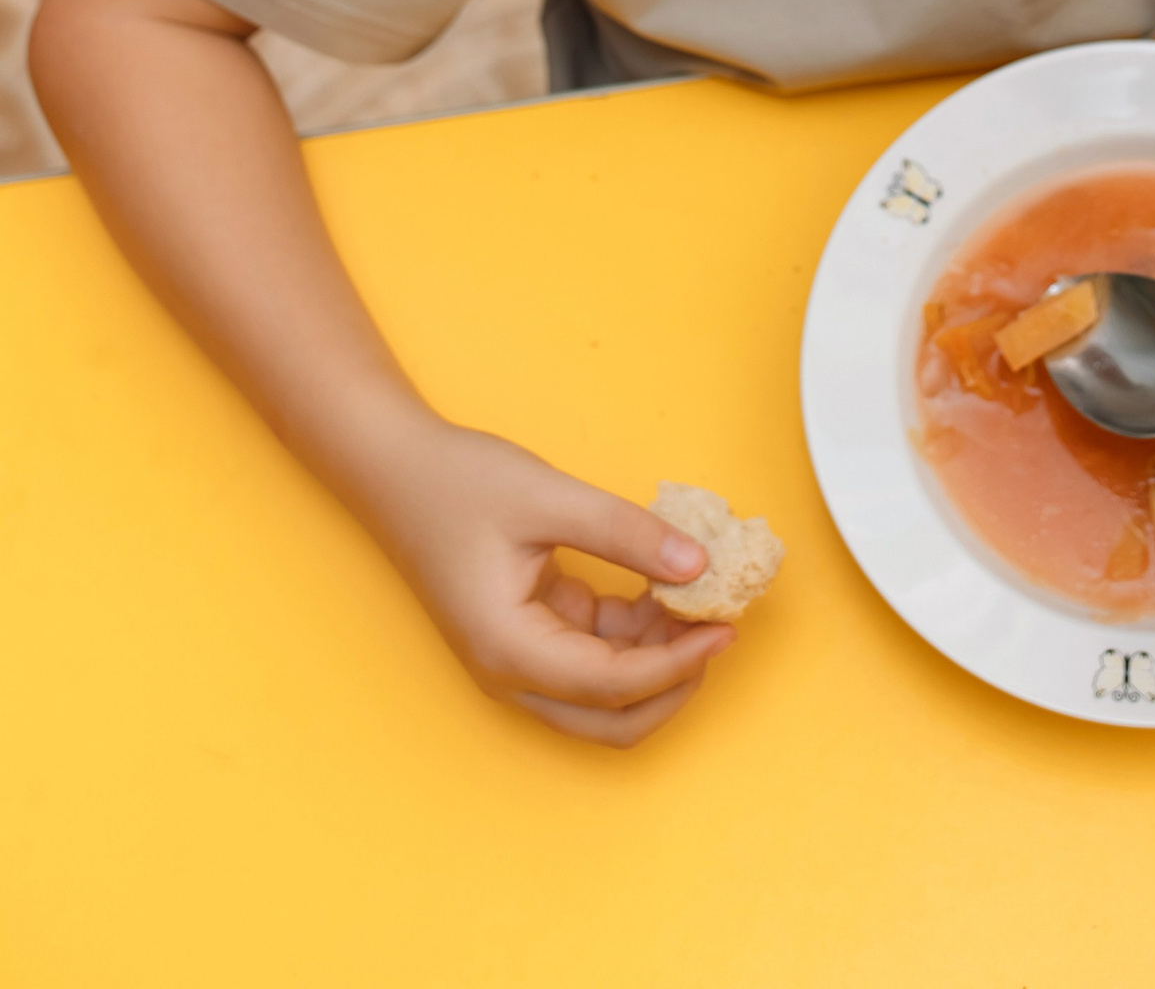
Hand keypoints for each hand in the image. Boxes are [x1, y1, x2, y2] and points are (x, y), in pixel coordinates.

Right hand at [355, 413, 736, 743]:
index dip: (677, 662)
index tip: (726, 627)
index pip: (612, 684)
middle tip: (720, 629)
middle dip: (673, 682)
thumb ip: (625, 533)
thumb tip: (697, 564)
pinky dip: (633, 629)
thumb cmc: (459, 483)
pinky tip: (663, 586)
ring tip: (700, 599)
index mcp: (510, 650)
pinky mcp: (528, 633)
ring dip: (656, 656)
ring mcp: (519, 657)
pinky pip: (593, 651)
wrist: (395, 469)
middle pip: (611, 718)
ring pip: (605, 690)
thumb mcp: (548, 498)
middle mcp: (513, 671)